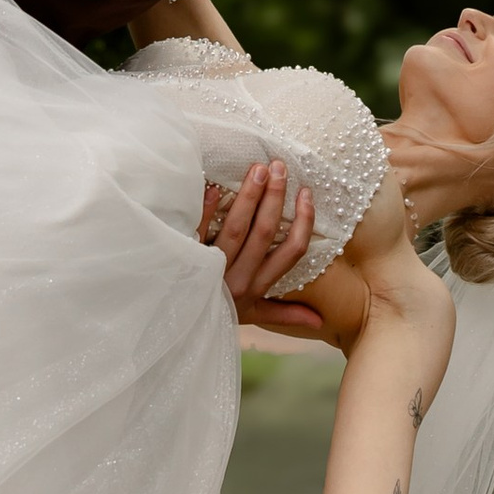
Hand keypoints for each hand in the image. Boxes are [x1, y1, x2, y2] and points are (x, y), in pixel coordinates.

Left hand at [200, 156, 322, 331]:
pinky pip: (199, 232)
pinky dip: (206, 210)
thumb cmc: (214, 315)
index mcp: (258, 287)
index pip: (291, 253)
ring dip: (249, 197)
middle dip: (275, 198)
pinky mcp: (188, 260)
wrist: (173, 327)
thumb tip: (319, 322)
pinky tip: (213, 187)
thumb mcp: (251, 316)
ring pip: (236, 229)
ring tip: (258, 169)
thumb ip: (284, 313)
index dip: (303, 222)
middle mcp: (239, 279)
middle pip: (265, 233)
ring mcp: (213, 270)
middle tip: (279, 167)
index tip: (306, 194)